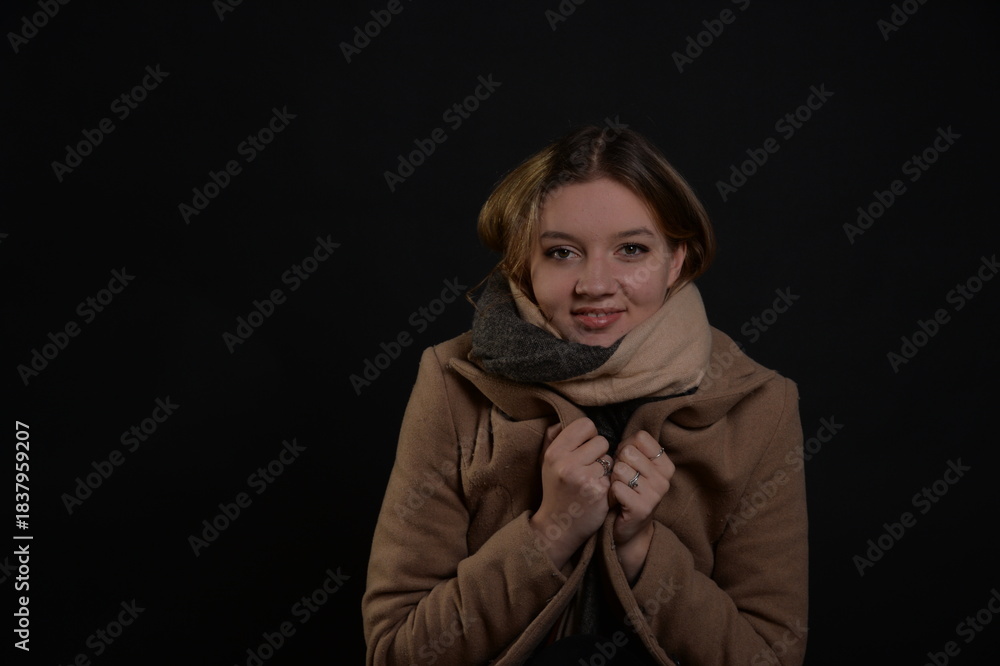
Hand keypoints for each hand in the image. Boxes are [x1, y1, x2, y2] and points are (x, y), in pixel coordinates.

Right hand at [529, 418, 610, 569]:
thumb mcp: (546, 462)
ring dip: (606, 468)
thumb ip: (553, 437)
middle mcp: (567, 464)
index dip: (589, 435)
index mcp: (554, 453)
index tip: (585, 448)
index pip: (585, 425)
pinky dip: (610, 482)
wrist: (558, 525)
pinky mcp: (600, 492)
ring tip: (593, 479)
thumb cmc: (555, 489)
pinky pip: (615, 475)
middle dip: (599, 453)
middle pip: (601, 441)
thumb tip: (564, 419)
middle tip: (589, 467)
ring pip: (611, 458)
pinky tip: (599, 491)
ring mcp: (585, 479)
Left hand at [609, 430, 674, 582]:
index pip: (640, 437)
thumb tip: (624, 437)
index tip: (626, 462)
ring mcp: (655, 494)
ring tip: (619, 490)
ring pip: (620, 469)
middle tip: (621, 479)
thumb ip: (632, 448)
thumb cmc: (628, 491)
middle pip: (628, 452)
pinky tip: (616, 501)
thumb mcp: (635, 467)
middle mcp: (664, 478)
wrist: (629, 528)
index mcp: (665, 464)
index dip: (625, 446)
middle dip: (617, 464)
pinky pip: (616, 487)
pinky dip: (611, 493)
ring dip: (613, 480)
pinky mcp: (642, 508)